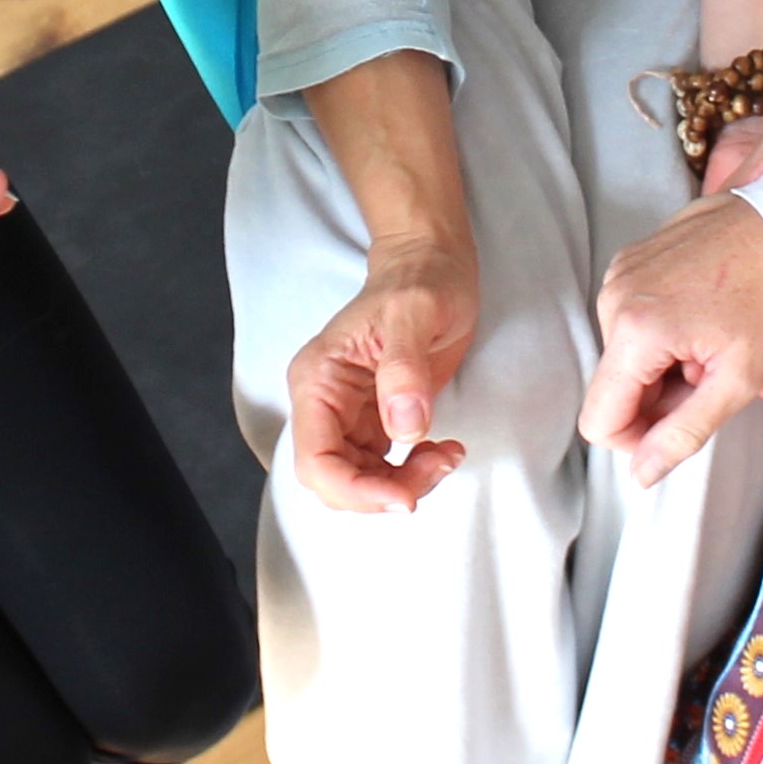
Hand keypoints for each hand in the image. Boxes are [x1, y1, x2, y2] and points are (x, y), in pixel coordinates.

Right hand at [286, 234, 479, 512]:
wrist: (433, 266)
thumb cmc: (421, 280)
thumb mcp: (415, 312)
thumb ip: (404, 368)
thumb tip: (404, 429)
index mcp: (319, 379)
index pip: (316, 461)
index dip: (355, 491)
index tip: (404, 497)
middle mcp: (325, 403)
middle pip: (336, 480)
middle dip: (384, 492)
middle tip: (435, 468)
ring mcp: (348, 415)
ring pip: (361, 482)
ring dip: (404, 485)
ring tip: (446, 455)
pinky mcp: (374, 422)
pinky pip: (384, 470)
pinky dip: (414, 474)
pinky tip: (444, 451)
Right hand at [581, 195, 762, 485]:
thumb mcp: (739, 377)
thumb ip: (683, 432)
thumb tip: (641, 474)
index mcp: (635, 329)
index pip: (600, 420)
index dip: (640, 439)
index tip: (687, 423)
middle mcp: (614, 296)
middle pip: (616, 388)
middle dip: (664, 398)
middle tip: (718, 377)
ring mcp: (621, 271)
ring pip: (627, 356)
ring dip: (668, 367)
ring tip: (717, 345)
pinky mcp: (634, 258)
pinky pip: (633, 320)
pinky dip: (667, 335)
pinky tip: (708, 319)